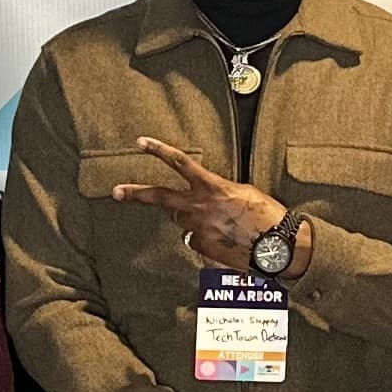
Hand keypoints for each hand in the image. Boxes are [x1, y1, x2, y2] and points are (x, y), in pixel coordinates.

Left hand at [112, 137, 286, 270]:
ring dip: (189, 218)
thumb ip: (219, 192)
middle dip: (135, 194)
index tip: (141, 142)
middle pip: (160, 198)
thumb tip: (208, 201)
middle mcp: (198, 207)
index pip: (179, 163)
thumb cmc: (266, 215)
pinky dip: (204, 238)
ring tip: (216, 222)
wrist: (275, 247)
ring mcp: (197, 230)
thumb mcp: (244, 192)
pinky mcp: (201, 249)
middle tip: (116, 192)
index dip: (158, 150)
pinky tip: (224, 239)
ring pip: (181, 220)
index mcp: (211, 187)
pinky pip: (195, 240)